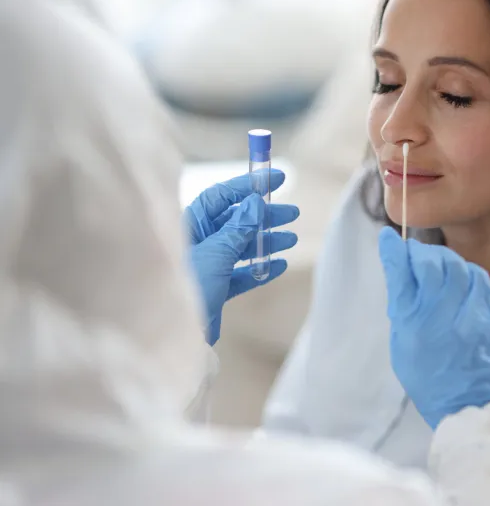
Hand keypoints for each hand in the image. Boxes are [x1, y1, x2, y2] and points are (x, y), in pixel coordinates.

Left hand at [184, 169, 298, 344]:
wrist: (174, 334)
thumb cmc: (187, 285)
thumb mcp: (217, 251)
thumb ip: (239, 228)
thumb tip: (255, 203)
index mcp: (190, 225)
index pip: (222, 196)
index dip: (248, 185)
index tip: (275, 179)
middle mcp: (197, 242)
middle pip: (236, 220)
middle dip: (265, 216)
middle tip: (291, 214)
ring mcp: (206, 265)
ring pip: (241, 247)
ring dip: (267, 241)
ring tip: (290, 239)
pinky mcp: (214, 289)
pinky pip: (242, 273)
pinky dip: (260, 268)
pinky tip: (278, 265)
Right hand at [377, 227, 489, 428]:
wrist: (472, 405)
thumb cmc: (429, 377)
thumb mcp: (402, 343)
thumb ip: (401, 303)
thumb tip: (397, 265)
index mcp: (414, 323)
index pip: (401, 270)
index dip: (393, 249)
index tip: (390, 237)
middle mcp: (444, 314)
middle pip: (433, 262)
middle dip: (422, 253)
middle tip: (417, 257)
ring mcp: (474, 313)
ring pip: (460, 266)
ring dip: (447, 261)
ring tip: (440, 269)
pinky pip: (481, 281)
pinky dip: (468, 275)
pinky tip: (461, 284)